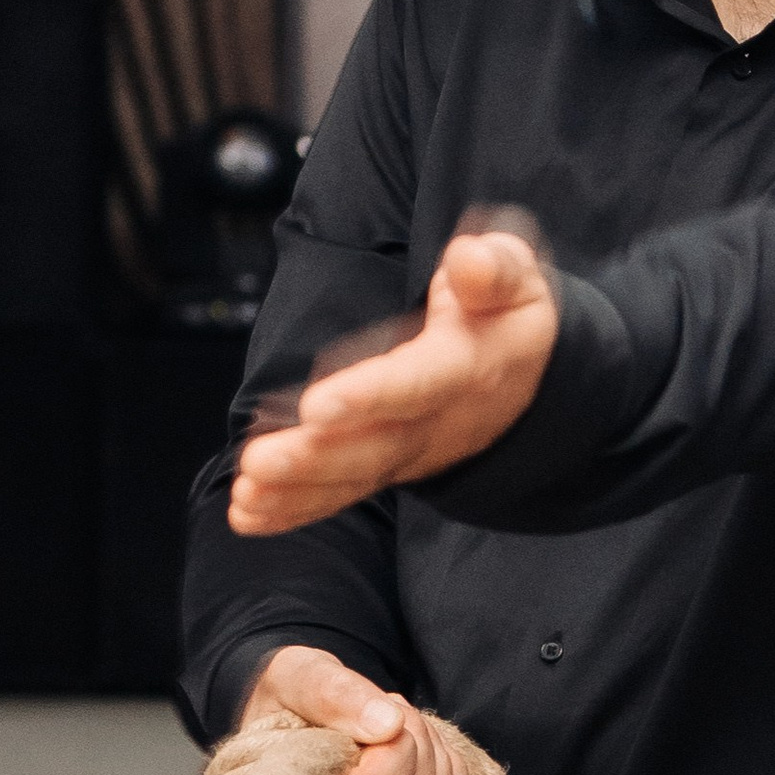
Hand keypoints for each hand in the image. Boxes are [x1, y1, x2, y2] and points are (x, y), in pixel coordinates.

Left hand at [228, 220, 557, 538]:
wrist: (529, 372)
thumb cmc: (506, 310)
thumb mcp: (516, 275)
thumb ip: (493, 267)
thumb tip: (468, 260)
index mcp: (467, 367)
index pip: (417, 383)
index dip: (370, 395)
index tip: (316, 403)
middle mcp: (439, 421)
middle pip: (375, 446)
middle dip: (314, 459)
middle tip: (258, 463)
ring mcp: (412, 450)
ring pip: (353, 477)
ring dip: (296, 492)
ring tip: (245, 496)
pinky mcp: (388, 464)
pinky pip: (343, 491)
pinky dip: (294, 508)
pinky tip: (249, 515)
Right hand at [244, 646, 466, 774]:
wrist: (275, 742)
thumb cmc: (284, 704)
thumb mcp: (297, 676)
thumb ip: (338, 695)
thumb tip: (392, 725)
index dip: (394, 734)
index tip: (362, 712)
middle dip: (415, 737)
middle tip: (377, 717)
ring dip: (431, 755)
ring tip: (387, 738)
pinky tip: (404, 765)